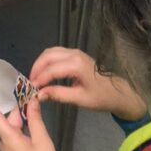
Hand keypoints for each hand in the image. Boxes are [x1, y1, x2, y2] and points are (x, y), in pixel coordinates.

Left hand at [0, 81, 59, 150]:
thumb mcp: (42, 141)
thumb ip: (35, 119)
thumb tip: (31, 100)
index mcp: (8, 137)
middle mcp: (4, 142)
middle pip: (7, 119)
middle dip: (18, 108)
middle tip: (30, 95)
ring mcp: (9, 149)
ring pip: (13, 127)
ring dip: (23, 118)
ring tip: (35, 108)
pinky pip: (16, 135)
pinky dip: (24, 127)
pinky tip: (34, 124)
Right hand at [30, 47, 145, 119]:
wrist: (119, 92)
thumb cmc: (101, 97)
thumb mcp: (80, 99)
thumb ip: (58, 95)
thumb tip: (39, 95)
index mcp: (77, 65)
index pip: (52, 69)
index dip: (40, 79)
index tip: (31, 88)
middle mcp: (74, 54)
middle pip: (48, 56)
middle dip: (37, 68)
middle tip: (30, 82)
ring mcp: (75, 52)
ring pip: (50, 52)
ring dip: (41, 63)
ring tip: (36, 77)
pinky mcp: (75, 54)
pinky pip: (56, 53)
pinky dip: (47, 60)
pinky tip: (45, 71)